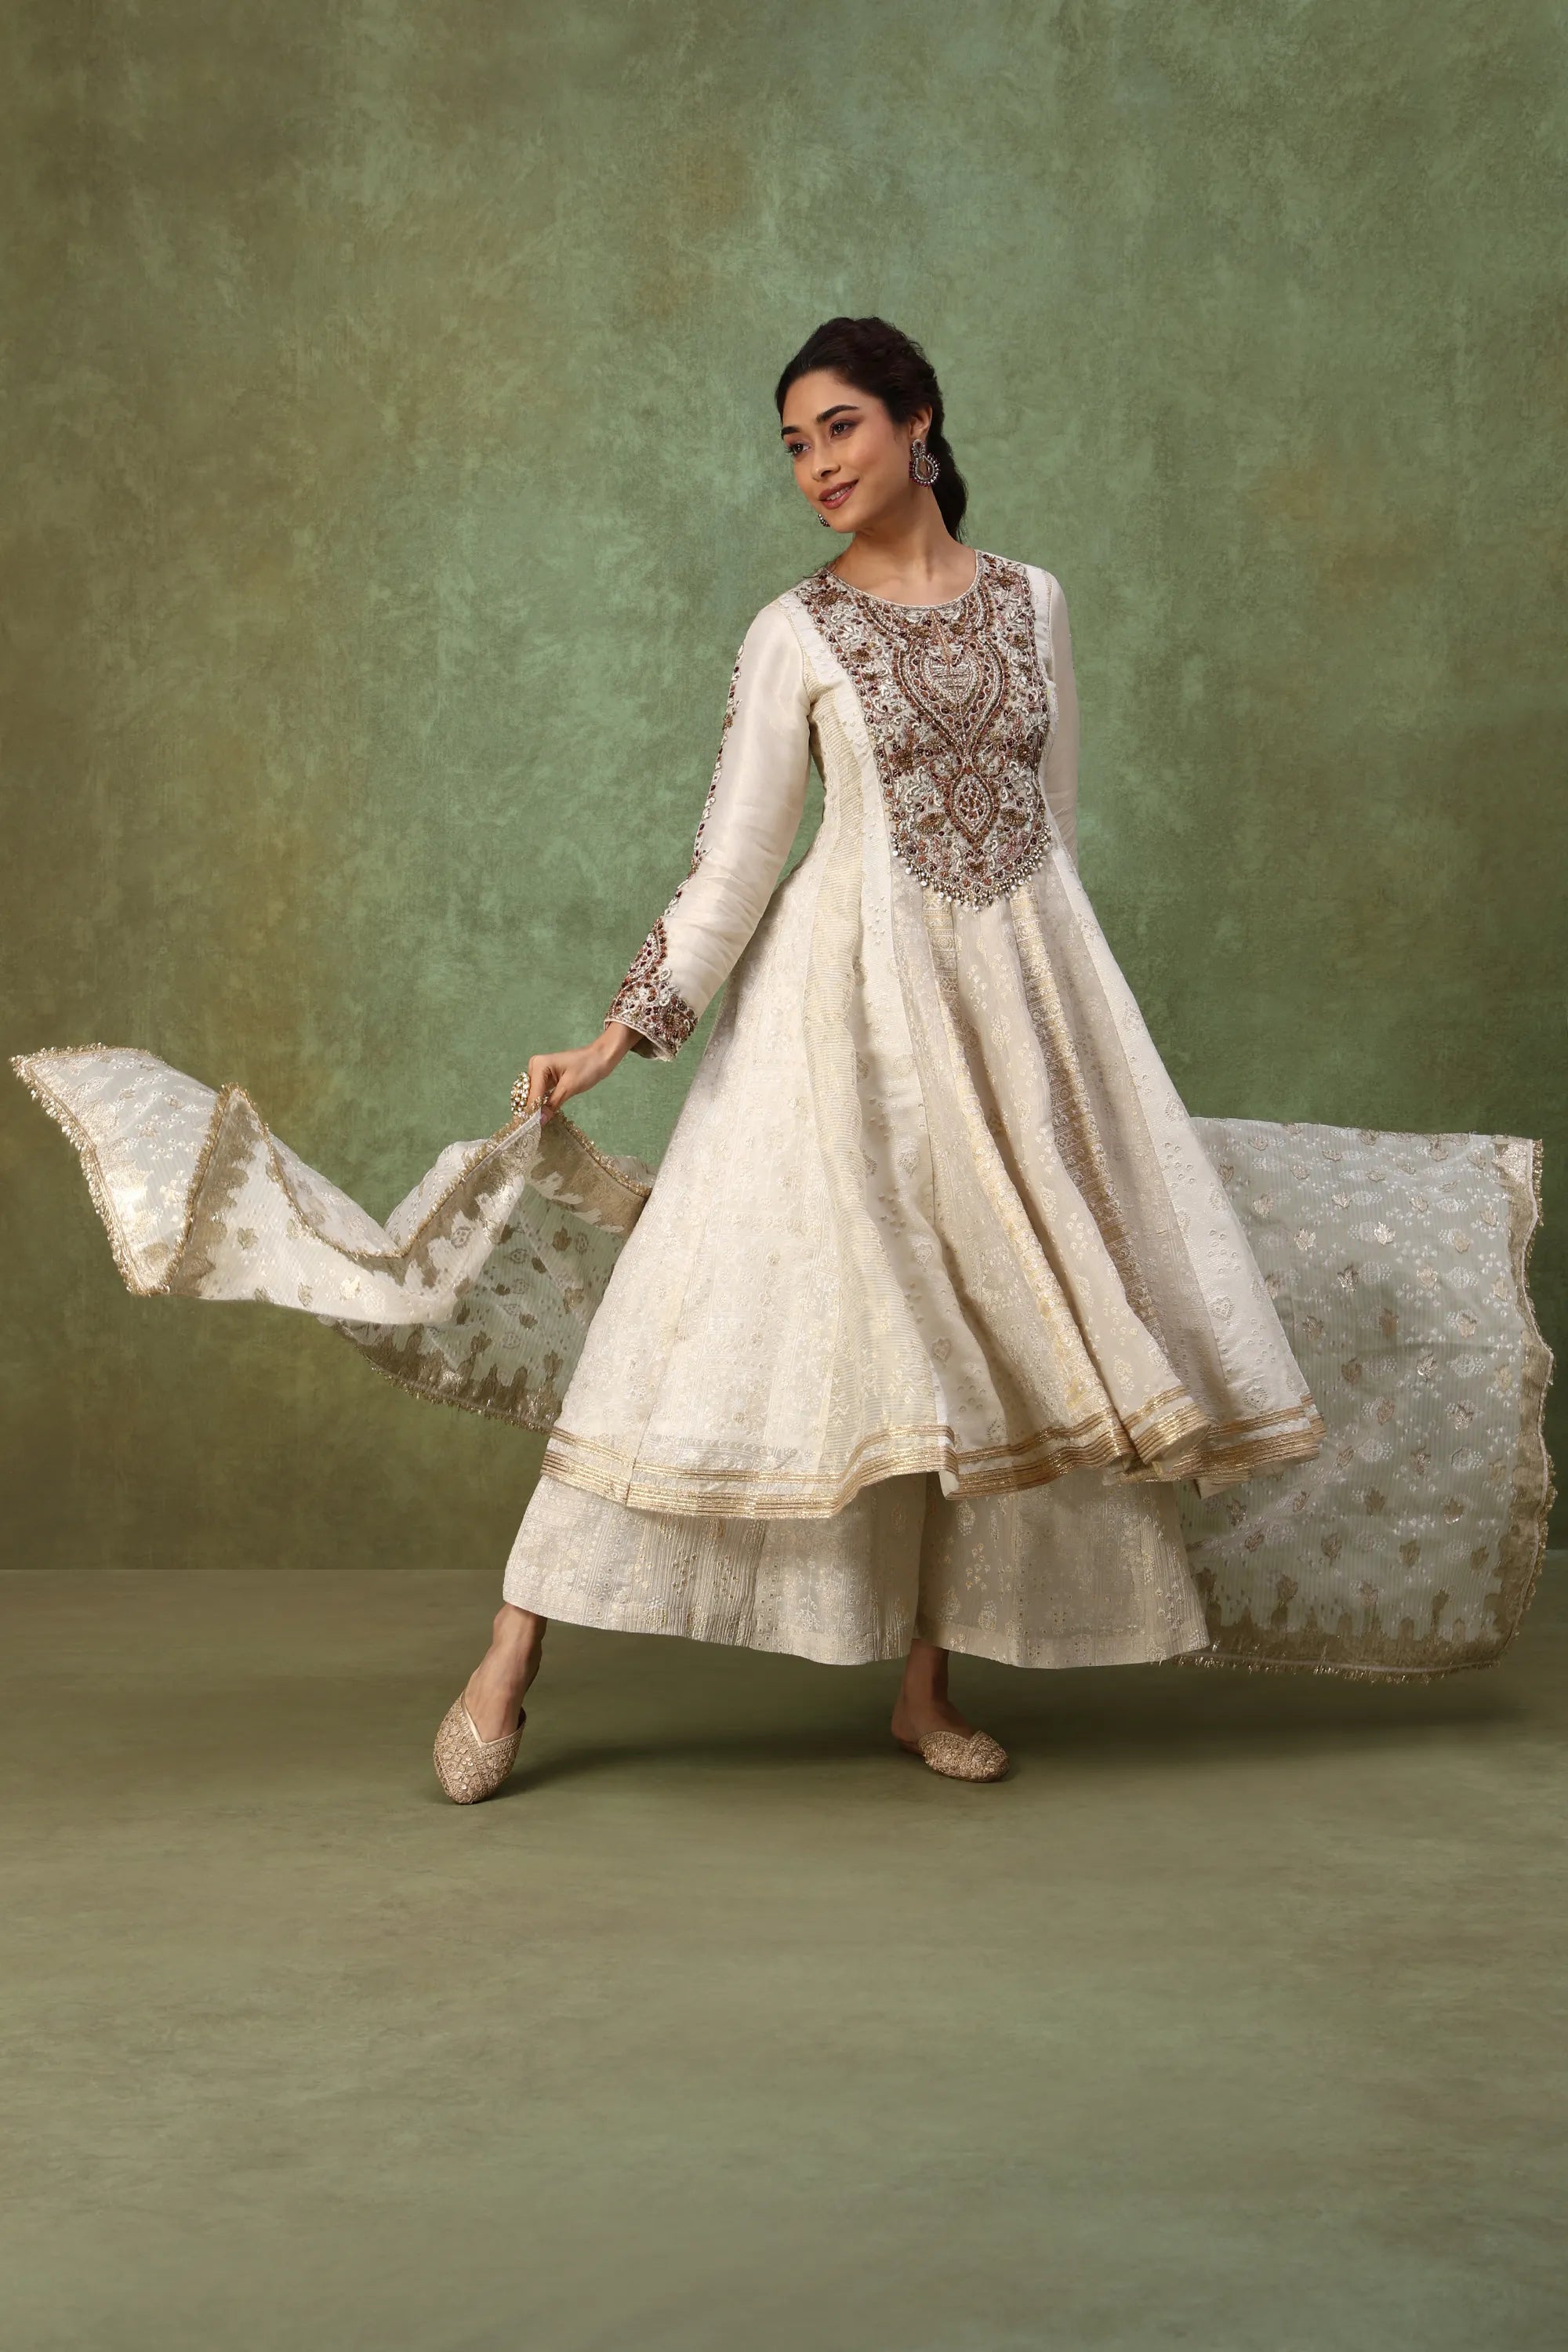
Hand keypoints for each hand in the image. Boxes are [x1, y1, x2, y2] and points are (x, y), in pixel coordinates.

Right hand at [515, 1023, 635, 1122]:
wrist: (600, 1058)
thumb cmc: (587, 1068)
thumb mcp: (569, 1087)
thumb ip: (552, 1104)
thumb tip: (539, 1122)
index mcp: (539, 1065)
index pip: (532, 1093)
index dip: (532, 1111)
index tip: (531, 1129)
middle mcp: (535, 1066)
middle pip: (529, 1094)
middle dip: (531, 1110)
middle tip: (533, 1129)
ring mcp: (540, 1072)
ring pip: (533, 1095)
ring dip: (536, 1108)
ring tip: (536, 1126)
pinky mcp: (546, 1078)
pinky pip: (541, 1093)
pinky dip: (542, 1103)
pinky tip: (543, 1115)